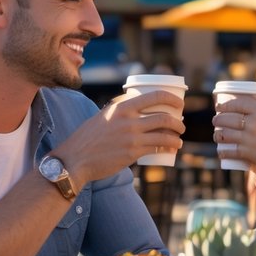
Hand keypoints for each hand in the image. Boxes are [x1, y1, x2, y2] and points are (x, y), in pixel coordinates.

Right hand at [53, 90, 184, 185]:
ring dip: (176, 137)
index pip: (155, 96)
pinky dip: (169, 147)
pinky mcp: (132, 153)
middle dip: (178, 121)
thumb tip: (136, 107)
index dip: (172, 99)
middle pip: (163, 117)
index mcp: (122, 106)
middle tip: (181, 125)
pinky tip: (173, 149)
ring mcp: (131, 137)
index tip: (180, 104)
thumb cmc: (88, 138)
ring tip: (179, 139)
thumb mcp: (103, 116)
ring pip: (164, 134)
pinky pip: (157, 148)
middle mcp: (128, 119)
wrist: (75, 159)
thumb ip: (120, 111)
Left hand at [213, 99, 255, 195]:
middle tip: (216, 120)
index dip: (226, 104)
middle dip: (218, 119)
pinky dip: (223, 151)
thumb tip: (253, 111)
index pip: (239, 103)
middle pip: (228, 117)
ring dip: (217, 134)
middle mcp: (254, 122)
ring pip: (225, 133)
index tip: (220, 106)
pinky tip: (221, 151)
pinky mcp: (247, 152)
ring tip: (217, 134)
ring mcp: (249, 138)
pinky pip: (229, 150)